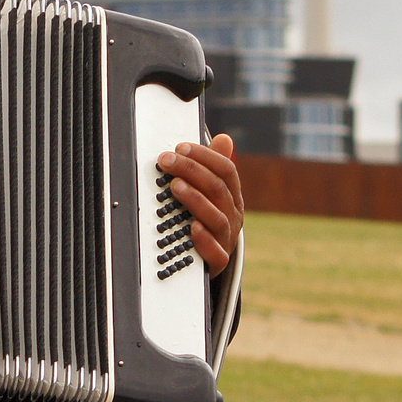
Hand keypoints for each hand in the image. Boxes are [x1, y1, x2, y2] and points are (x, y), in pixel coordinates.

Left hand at [156, 133, 242, 276]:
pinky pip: (217, 253)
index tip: (180, 147)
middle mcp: (233, 216)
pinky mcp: (218, 262)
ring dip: (196, 199)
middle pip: (218, 189)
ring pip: (217, 217)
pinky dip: (205, 240)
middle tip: (167, 161)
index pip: (226, 170)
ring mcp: (227, 239)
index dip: (205, 156)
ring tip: (175, 187)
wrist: (207, 262)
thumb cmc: (206, 222)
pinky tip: (192, 227)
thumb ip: (212, 168)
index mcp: (233, 196)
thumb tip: (223, 138)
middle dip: (192, 171)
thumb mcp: (210, 194)